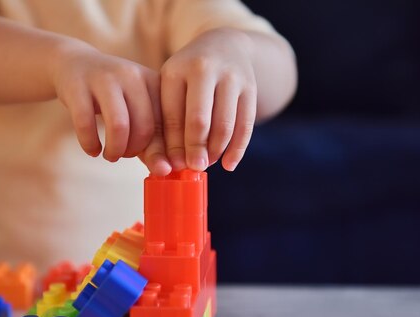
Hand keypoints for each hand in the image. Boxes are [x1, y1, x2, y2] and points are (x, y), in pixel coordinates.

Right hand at [52, 41, 167, 169]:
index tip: (157, 168)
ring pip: (119, 125)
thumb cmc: (114, 98)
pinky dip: (90, 144)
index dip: (163, 152)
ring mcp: (105, 78)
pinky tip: (92, 150)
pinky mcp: (78, 86)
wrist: (75, 65)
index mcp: (154, 82)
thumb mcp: (137, 112)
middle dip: (135, 151)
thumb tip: (164, 170)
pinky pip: (86, 124)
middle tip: (124, 155)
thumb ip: (152, 141)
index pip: (167, 125)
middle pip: (144, 127)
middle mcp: (133, 76)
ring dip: (115, 149)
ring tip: (111, 155)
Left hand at [160, 28, 257, 171]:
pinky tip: (228, 165)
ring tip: (207, 163)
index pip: (172, 116)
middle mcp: (204, 69)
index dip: (173, 145)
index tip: (174, 165)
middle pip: (199, 120)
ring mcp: (231, 76)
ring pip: (224, 125)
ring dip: (215, 151)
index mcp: (176, 70)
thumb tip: (174, 162)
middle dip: (196, 150)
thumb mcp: (171, 87)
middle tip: (193, 168)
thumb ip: (168, 119)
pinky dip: (237, 149)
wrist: (225, 45)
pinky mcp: (250, 87)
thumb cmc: (188, 77)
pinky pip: (246, 125)